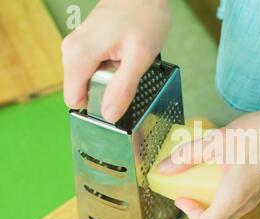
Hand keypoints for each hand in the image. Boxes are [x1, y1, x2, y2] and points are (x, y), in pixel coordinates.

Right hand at [61, 0, 169, 122]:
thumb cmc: (143, 17)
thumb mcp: (139, 57)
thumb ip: (123, 89)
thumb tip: (109, 115)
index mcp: (78, 57)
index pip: (75, 100)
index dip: (97, 105)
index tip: (118, 96)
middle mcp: (71, 52)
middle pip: (83, 91)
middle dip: (106, 91)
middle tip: (126, 73)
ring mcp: (77, 48)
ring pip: (89, 81)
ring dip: (111, 80)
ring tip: (127, 61)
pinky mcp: (86, 45)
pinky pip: (94, 70)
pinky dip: (111, 69)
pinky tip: (124, 56)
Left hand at [158, 95, 259, 218]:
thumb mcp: (218, 141)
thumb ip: (189, 155)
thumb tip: (164, 168)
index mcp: (233, 198)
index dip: (189, 215)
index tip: (183, 194)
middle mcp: (244, 205)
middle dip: (196, 208)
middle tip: (189, 185)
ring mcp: (253, 200)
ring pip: (224, 213)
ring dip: (208, 200)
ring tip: (203, 174)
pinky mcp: (258, 191)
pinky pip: (234, 202)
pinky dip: (221, 193)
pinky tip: (221, 168)